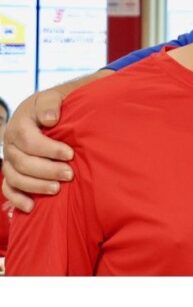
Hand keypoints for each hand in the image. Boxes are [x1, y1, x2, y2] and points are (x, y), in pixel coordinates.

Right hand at [2, 88, 73, 212]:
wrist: (46, 113)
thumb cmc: (52, 108)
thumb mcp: (52, 99)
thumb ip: (50, 105)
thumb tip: (50, 119)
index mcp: (19, 125)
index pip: (29, 140)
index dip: (49, 149)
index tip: (70, 154)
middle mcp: (10, 144)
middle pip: (23, 162)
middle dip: (47, 170)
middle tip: (70, 174)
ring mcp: (10, 160)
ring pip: (15, 177)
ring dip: (35, 186)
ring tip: (57, 190)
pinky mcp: (12, 172)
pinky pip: (8, 189)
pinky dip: (17, 199)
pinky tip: (31, 207)